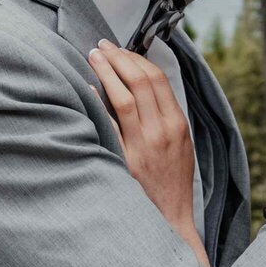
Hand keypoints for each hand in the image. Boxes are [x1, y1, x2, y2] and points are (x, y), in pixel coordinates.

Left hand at [89, 41, 210, 266]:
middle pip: (139, 81)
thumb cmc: (172, 181)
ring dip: (105, 72)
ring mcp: (143, 147)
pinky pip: (109, 126)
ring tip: (92, 57)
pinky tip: (85, 90)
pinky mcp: (126, 163)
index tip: (119, 49)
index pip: (156, 79)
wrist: (170, 220)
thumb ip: (165, 116)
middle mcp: (161, 132)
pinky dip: (97, 104)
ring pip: (123, 98)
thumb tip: (141, 85)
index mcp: (177, 125)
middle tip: (101, 46)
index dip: (135, 58)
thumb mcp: (180, 145)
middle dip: (118, 58)